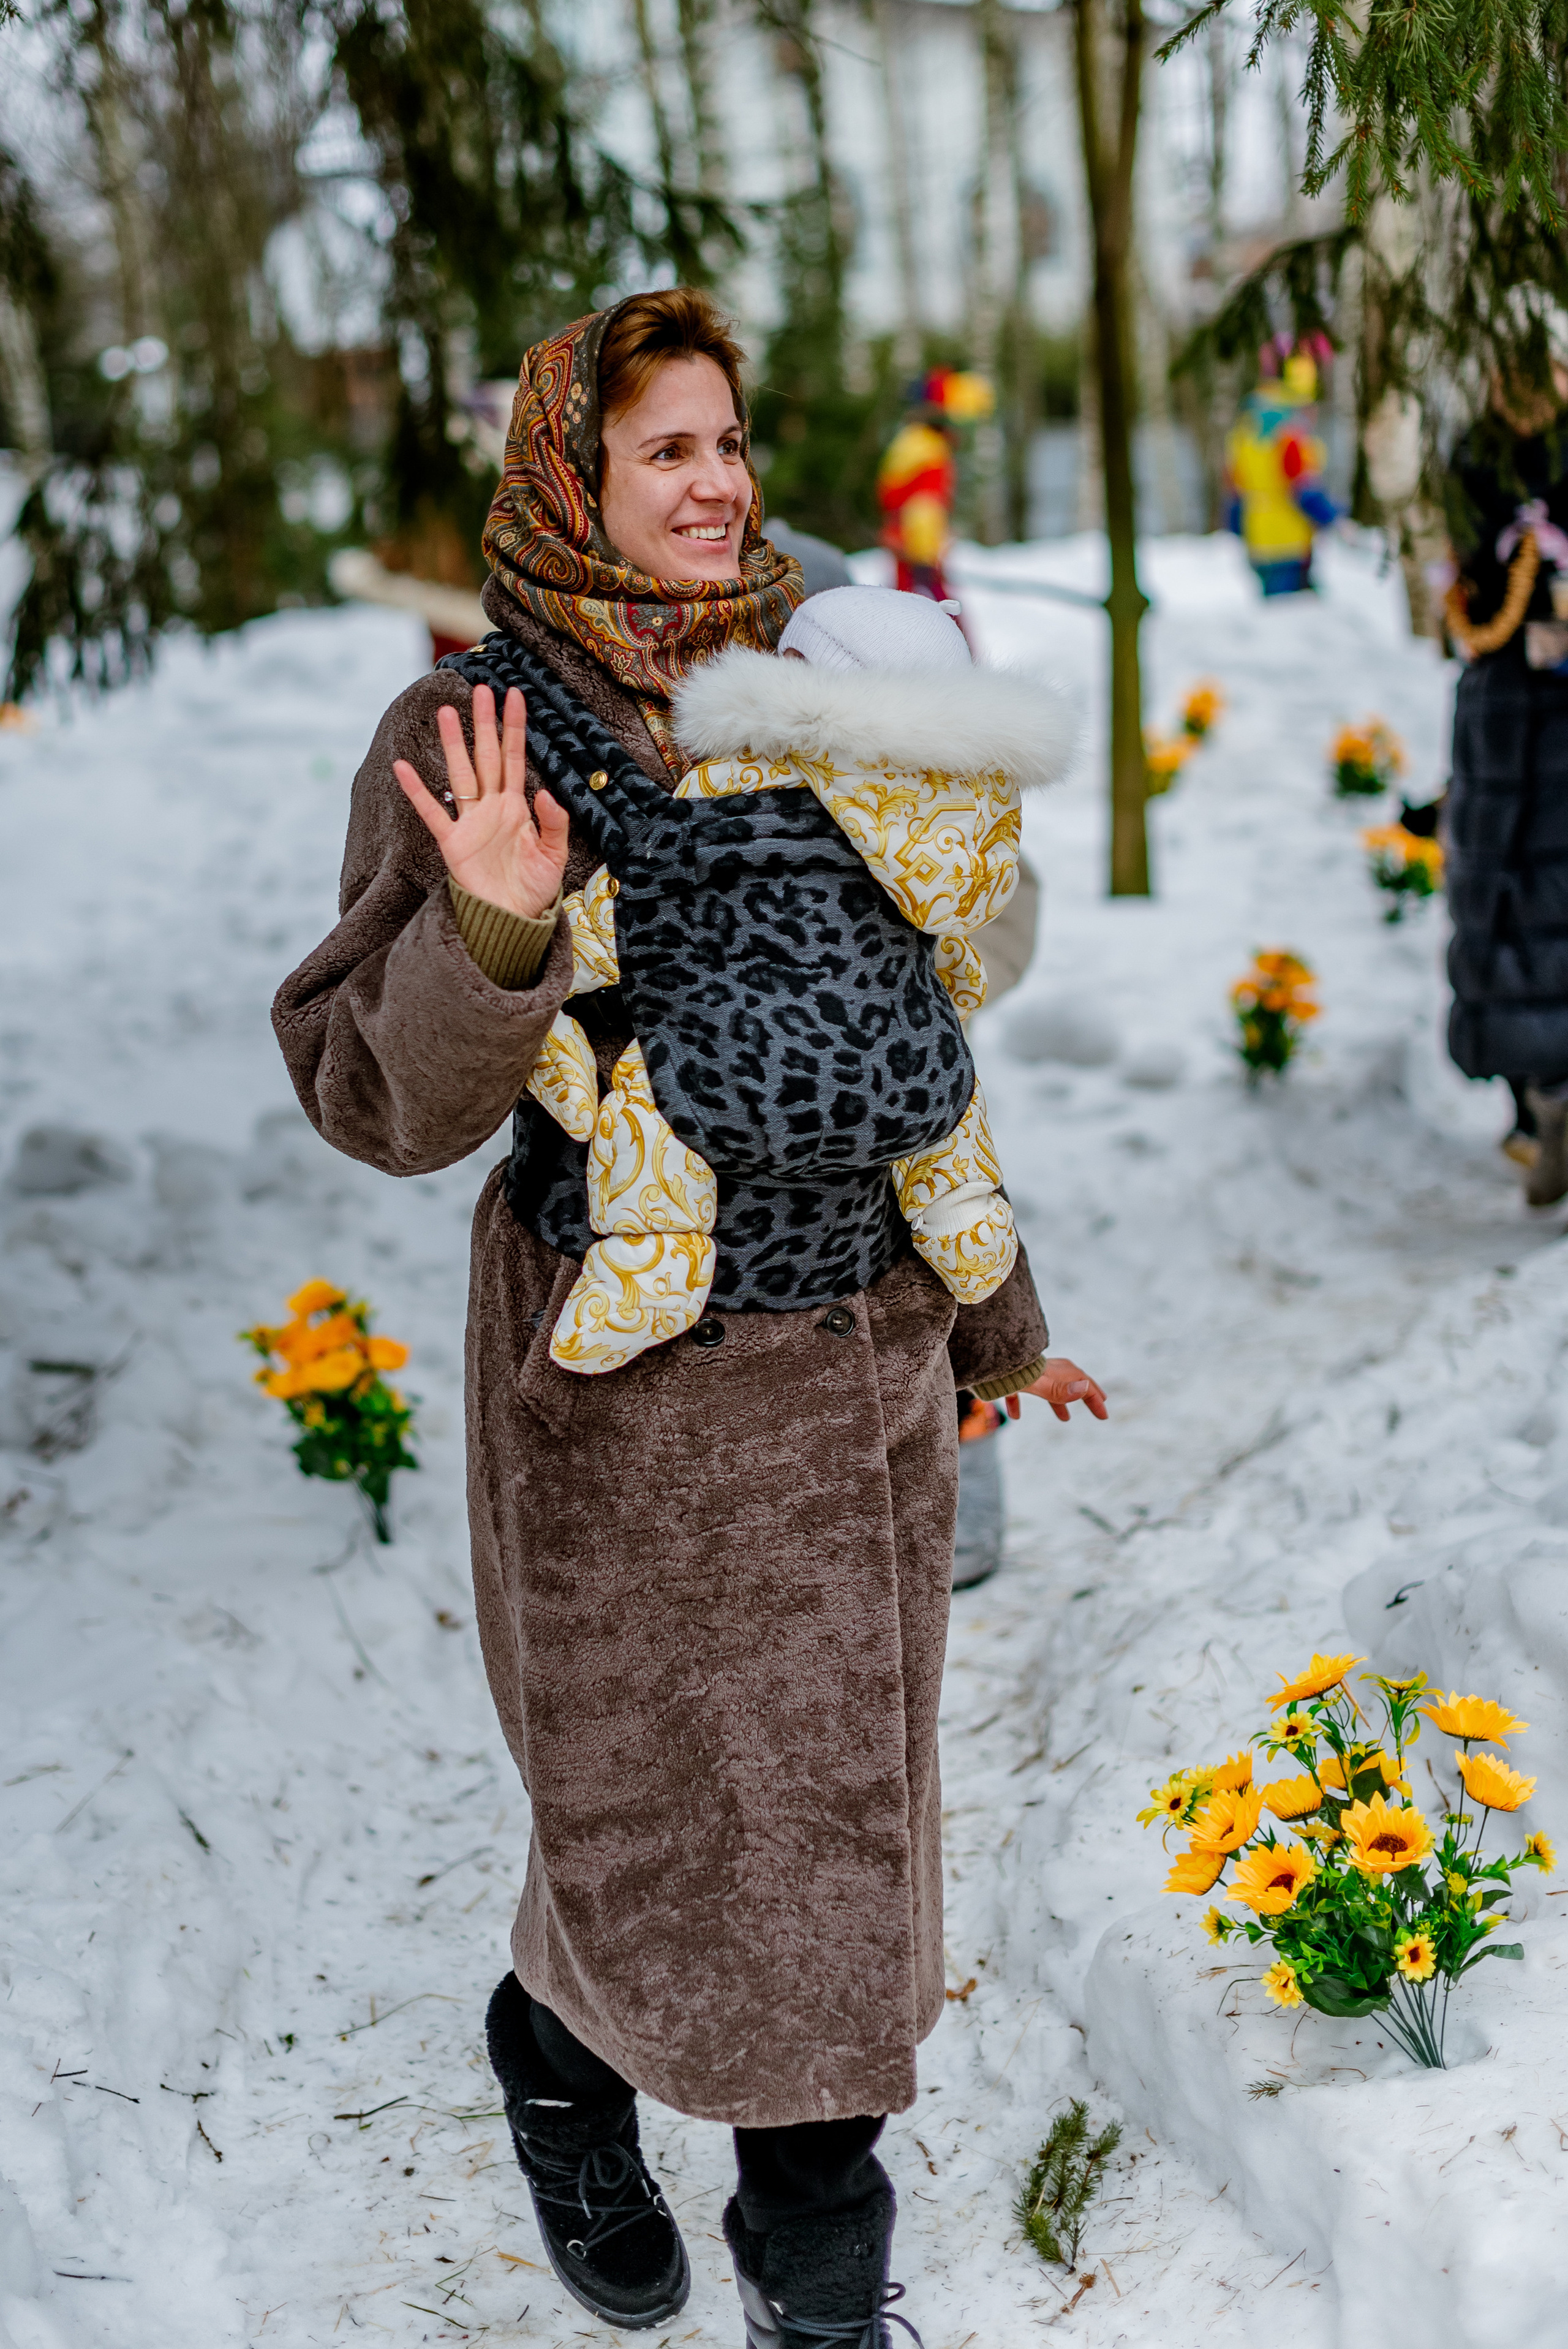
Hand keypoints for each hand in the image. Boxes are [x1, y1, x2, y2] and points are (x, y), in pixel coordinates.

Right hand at [394, 683, 568, 920]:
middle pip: (486, 756)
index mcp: (517, 806)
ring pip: (460, 774)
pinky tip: (403, 768)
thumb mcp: (554, 856)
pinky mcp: (452, 843)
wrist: (512, 920)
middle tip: (479, 690)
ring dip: (453, 745)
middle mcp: (491, 807)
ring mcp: (470, 822)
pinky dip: (417, 791)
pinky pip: (432, 813)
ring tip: (446, 713)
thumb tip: (544, 791)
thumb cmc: (533, 889)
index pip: (515, 758)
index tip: (514, 696)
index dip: (514, 727)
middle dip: (483, 724)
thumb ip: (554, 823)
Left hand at [1005, 1357, 1107, 1423]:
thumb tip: (1085, 1387)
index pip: (1083, 1385)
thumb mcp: (1038, 1384)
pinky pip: (1018, 1392)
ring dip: (1058, 1402)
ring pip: (1048, 1388)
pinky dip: (1019, 1403)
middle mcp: (1046, 1370)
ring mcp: (1028, 1373)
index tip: (1104, 1416)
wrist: (986, 1361)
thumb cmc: (1013, 1372)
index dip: (1095, 1400)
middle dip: (1084, 1395)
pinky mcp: (1009, 1378)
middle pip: (1070, 1383)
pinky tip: (1016, 1417)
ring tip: (1066, 1419)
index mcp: (1057, 1371)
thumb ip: (1059, 1389)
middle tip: (1098, 1405)